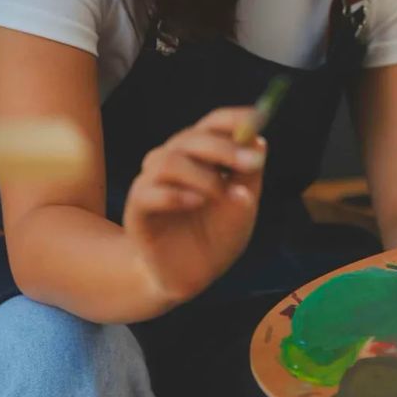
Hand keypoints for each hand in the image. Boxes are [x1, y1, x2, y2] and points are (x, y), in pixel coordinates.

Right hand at [124, 107, 265, 303]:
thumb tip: (258, 142)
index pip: (213, 124)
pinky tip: (195, 203)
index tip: (258, 119)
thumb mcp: (242, 209)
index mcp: (202, 156)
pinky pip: (148, 192)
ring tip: (220, 195)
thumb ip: (249, 179)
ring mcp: (152, 183)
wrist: (190, 277)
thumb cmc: (216, 237)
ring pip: (169, 160)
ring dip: (202, 175)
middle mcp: (174, 161)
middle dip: (225, 148)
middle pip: (192, 138)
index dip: (234, 119)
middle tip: (252, 163)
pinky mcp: (138, 210)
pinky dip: (175, 195)